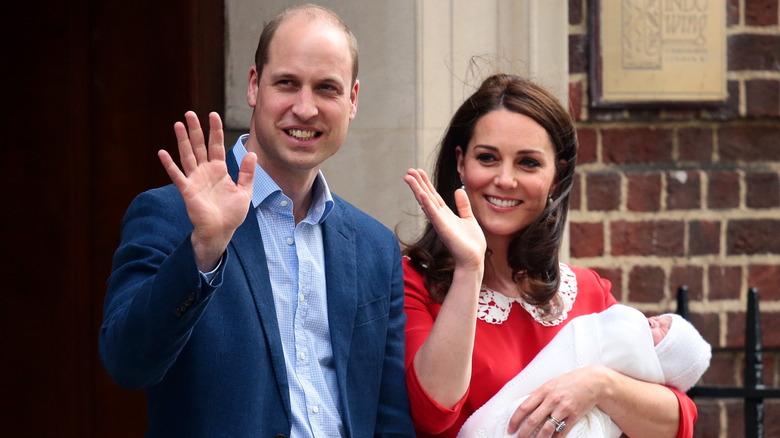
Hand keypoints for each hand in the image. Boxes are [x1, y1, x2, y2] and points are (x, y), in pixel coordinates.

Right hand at [158, 111, 256, 270]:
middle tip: (190, 113)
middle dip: (195, 130)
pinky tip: (162, 152)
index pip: (216, 145)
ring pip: (188, 155)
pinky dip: (169, 165)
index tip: (213, 115)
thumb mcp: (245, 191)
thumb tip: (252, 154)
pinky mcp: (188, 190)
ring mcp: (195, 179)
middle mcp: (205, 171)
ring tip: (178, 124)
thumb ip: (247, 173)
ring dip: (182, 140)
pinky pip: (177, 175)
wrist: (222, 231)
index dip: (215, 130)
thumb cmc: (232, 213)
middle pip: (199, 146)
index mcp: (219, 170)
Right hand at [404, 168, 485, 270]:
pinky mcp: (443, 229)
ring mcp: (440, 223)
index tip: (418, 172)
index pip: (433, 196)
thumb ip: (463, 205)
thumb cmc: (471, 243)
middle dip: (418, 183)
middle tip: (408, 170)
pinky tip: (421, 194)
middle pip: (426, 196)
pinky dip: (427, 204)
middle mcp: (440, 217)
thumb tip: (459, 190)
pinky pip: (433, 214)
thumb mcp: (469, 218)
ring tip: (408, 177)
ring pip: (426, 202)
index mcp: (446, 214)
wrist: (474, 260)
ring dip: (417, 189)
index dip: (426, 183)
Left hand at [507, 366, 606, 437]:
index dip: (515, 420)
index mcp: (543, 391)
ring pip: (547, 428)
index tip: (510, 429)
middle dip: (524, 433)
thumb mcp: (550, 384)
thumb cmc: (569, 382)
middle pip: (533, 420)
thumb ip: (538, 394)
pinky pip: (562, 431)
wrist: (592, 382)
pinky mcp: (574, 416)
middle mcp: (552, 400)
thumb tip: (523, 405)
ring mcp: (563, 408)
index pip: (524, 407)